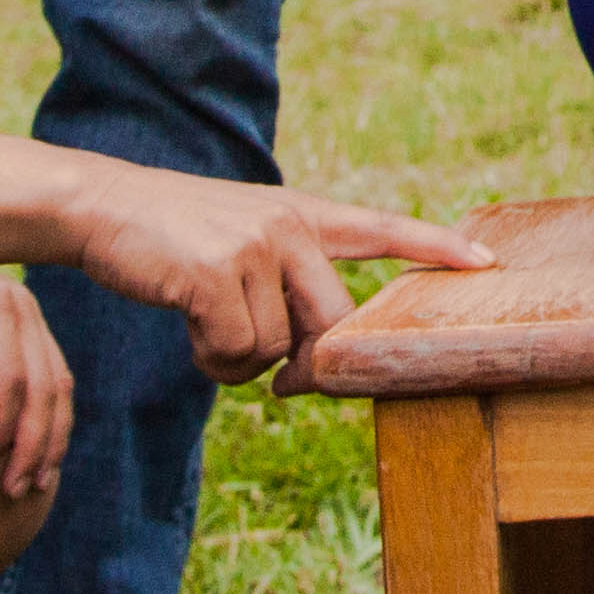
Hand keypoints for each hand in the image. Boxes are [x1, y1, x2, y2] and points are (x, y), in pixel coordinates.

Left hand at [0, 267, 75, 502]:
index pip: (8, 377)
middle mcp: (20, 303)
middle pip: (43, 384)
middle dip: (33, 443)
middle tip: (14, 492)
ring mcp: (27, 314)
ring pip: (57, 382)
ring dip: (50, 435)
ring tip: (35, 483)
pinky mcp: (24, 327)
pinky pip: (50, 376)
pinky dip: (50, 416)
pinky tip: (38, 451)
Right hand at [55, 162, 494, 382]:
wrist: (105, 209)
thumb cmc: (177, 241)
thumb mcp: (244, 250)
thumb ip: (286, 293)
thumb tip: (307, 369)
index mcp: (304, 216)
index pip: (384, 230)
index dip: (436, 250)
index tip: (488, 264)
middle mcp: (290, 225)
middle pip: (337, 324)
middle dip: (311, 365)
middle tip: (282, 384)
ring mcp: (256, 246)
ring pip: (278, 348)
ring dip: (240, 361)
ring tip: (207, 327)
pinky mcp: (216, 272)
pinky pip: (237, 353)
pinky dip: (211, 361)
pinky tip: (189, 331)